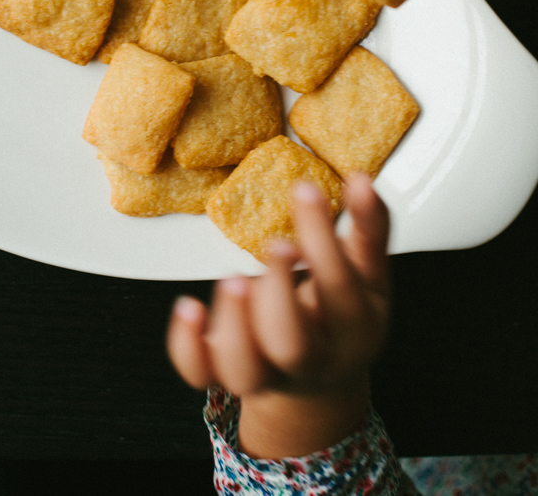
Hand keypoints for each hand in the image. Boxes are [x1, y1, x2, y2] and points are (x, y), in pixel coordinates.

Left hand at [166, 174, 389, 458]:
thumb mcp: (368, 272)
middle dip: (279, 293)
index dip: (322, 238)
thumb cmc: (344, 313)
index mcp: (353, 328)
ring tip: (234, 278)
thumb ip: (368, 226)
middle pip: (292, 344)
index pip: (340, 287)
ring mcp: (265, 372)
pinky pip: (199, 372)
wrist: (323, 375)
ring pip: (244, 368)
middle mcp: (310, 359)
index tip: (305, 189)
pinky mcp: (224, 372)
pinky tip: (189, 305)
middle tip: (276, 244)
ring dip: (233, 322)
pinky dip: (187, 344)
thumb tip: (361, 180)